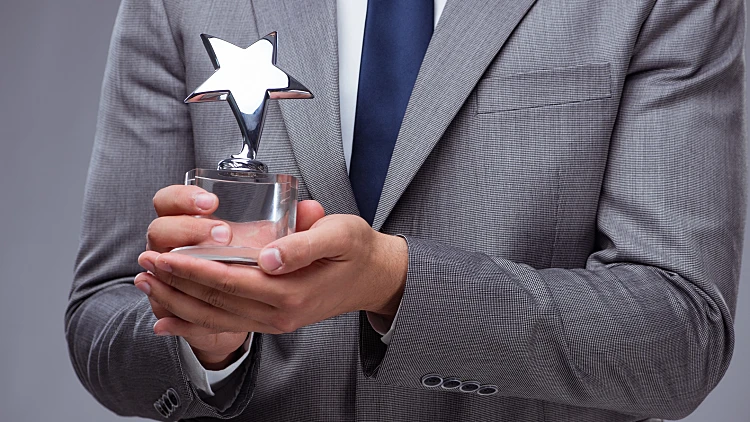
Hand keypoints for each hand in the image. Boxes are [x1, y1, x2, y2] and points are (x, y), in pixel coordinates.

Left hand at [136, 213, 407, 337]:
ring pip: (216, 315)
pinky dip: (194, 323)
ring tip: (147, 285)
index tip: (163, 254)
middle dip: (175, 283)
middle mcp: (278, 313)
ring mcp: (275, 322)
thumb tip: (267, 256)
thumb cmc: (356, 248)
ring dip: (177, 302)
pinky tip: (169, 320)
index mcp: (290, 290)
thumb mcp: (339, 235)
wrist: (375, 277)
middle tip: (143, 264)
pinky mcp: (274, 322)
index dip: (192, 268)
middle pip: (215, 301)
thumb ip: (303, 244)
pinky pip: (227, 324)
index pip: (228, 280)